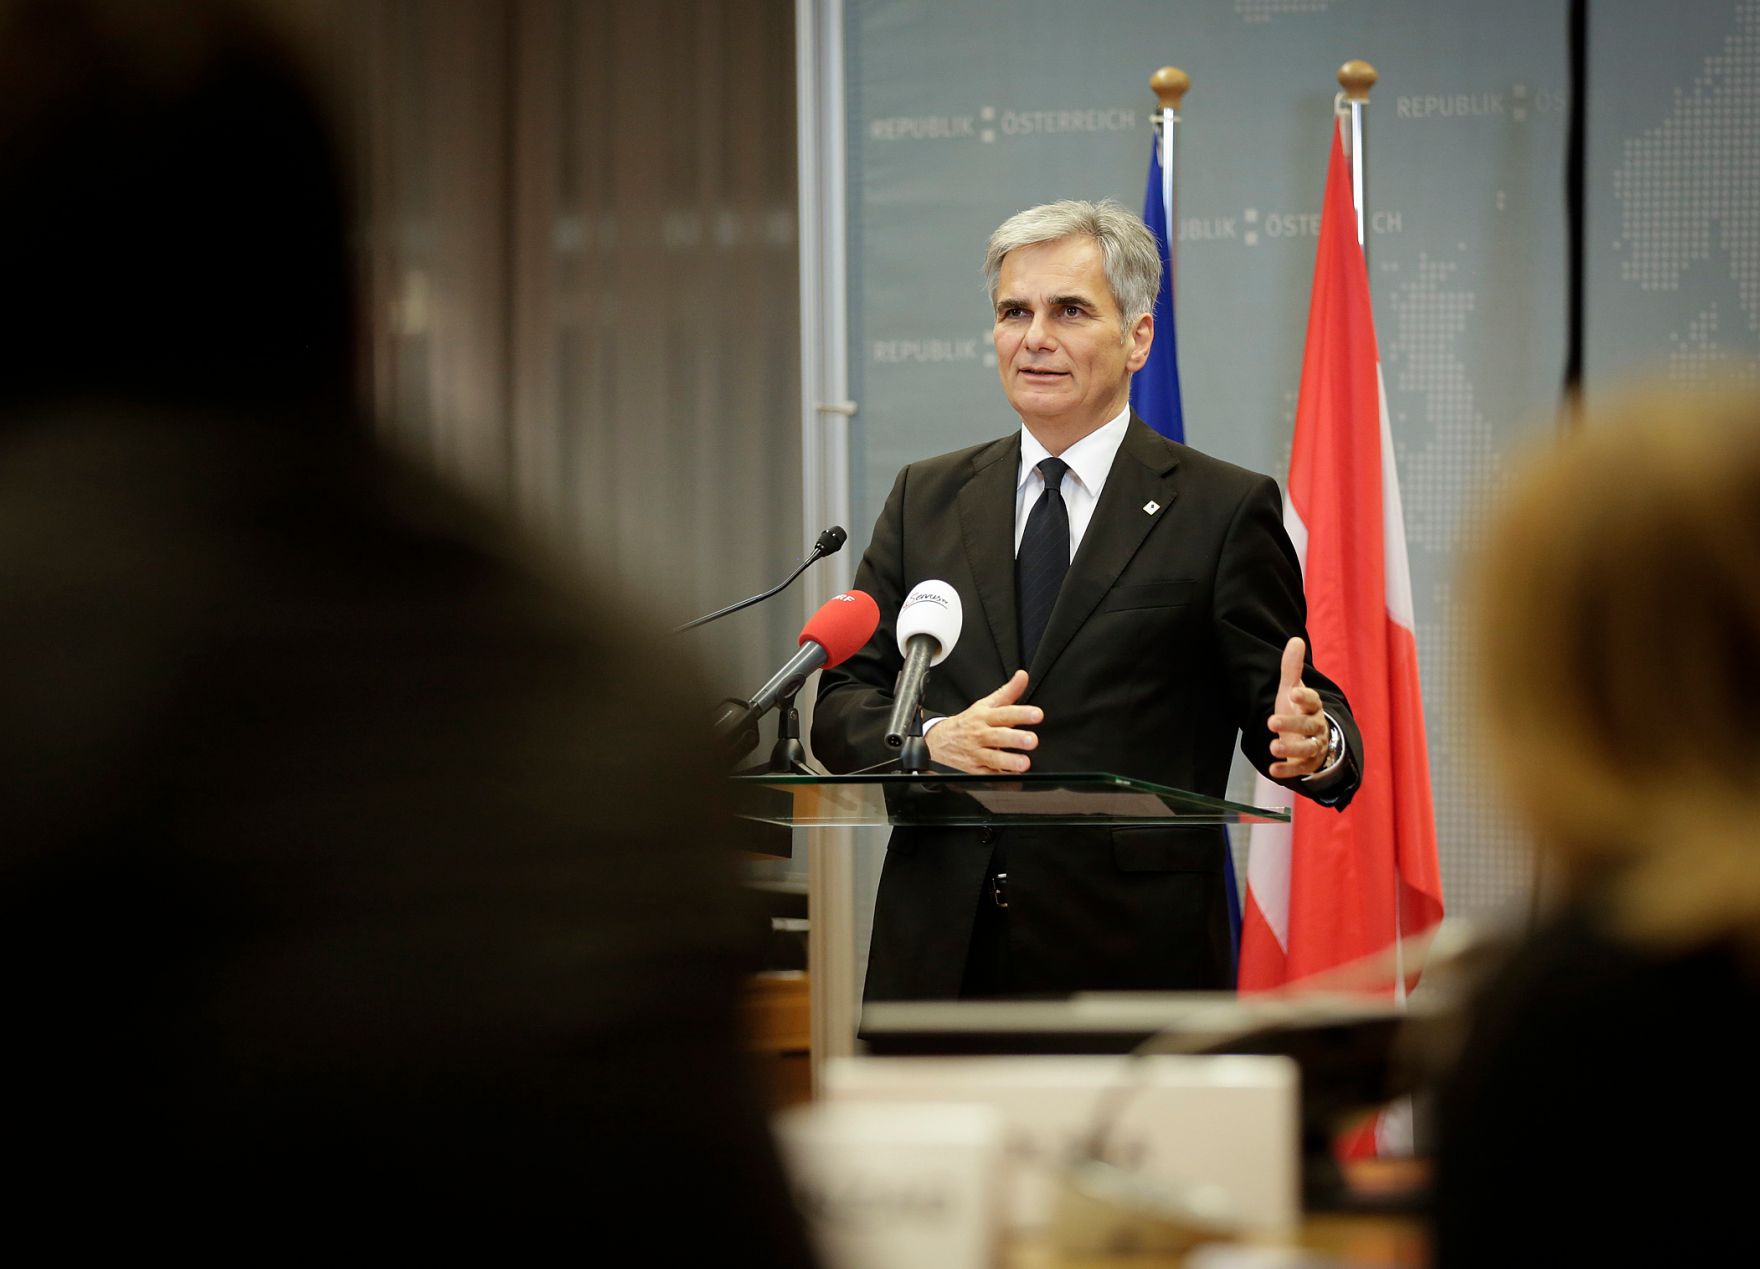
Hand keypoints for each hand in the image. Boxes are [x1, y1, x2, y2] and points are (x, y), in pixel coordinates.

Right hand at [924, 670, 1042, 773]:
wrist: (938, 741)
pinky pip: (988, 775)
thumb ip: (1008, 692)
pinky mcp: (974, 770)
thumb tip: (1023, 676)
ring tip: (1023, 763)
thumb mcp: (985, 704)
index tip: (1037, 714)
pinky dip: (999, 778)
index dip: (1021, 713)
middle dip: (1015, 738)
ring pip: (993, 758)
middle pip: (998, 736)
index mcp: (985, 717)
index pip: (1004, 713)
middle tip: (1032, 740)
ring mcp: (976, 753)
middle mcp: (981, 734)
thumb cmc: (967, 722)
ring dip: (1008, 761)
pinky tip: (1012, 778)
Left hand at [1267, 637, 1330, 778]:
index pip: (1312, 701)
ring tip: (1273, 746)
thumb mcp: (1292, 690)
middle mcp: (1317, 727)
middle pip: (1308, 726)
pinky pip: (1299, 769)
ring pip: (1307, 749)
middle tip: (1271, 721)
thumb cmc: (1298, 710)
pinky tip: (1272, 770)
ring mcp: (1314, 747)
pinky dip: (1287, 770)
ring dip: (1290, 749)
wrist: (1309, 738)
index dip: (1304, 697)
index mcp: (1314, 707)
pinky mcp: (1307, 765)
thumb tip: (1296, 639)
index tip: (1292, 692)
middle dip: (1291, 724)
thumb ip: (1292, 669)